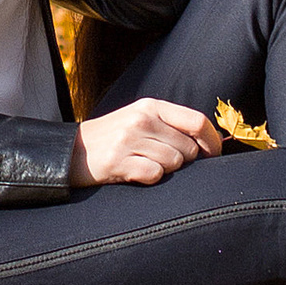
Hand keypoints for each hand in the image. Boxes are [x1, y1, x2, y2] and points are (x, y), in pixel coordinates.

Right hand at [70, 96, 222, 186]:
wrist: (71, 151)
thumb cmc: (113, 138)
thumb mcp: (140, 120)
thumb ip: (171, 125)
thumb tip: (211, 141)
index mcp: (150, 106)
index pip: (197, 121)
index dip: (212, 142)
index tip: (214, 156)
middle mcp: (141, 119)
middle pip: (188, 148)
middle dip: (182, 161)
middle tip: (159, 160)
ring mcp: (129, 139)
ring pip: (173, 163)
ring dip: (163, 170)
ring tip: (142, 163)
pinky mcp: (118, 161)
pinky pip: (154, 175)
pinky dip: (148, 178)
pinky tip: (133, 172)